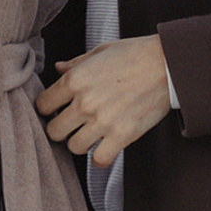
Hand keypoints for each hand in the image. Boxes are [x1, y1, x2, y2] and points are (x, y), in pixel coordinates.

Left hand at [33, 34, 172, 167]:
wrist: (167, 64)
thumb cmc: (134, 54)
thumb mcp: (100, 51)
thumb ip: (76, 63)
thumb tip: (58, 67)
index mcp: (75, 79)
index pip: (43, 104)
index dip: (47, 108)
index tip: (56, 109)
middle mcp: (85, 102)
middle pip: (54, 131)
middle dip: (59, 128)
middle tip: (70, 124)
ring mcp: (103, 122)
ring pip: (73, 147)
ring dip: (79, 142)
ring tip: (89, 133)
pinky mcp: (123, 136)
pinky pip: (99, 160)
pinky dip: (99, 156)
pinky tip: (104, 146)